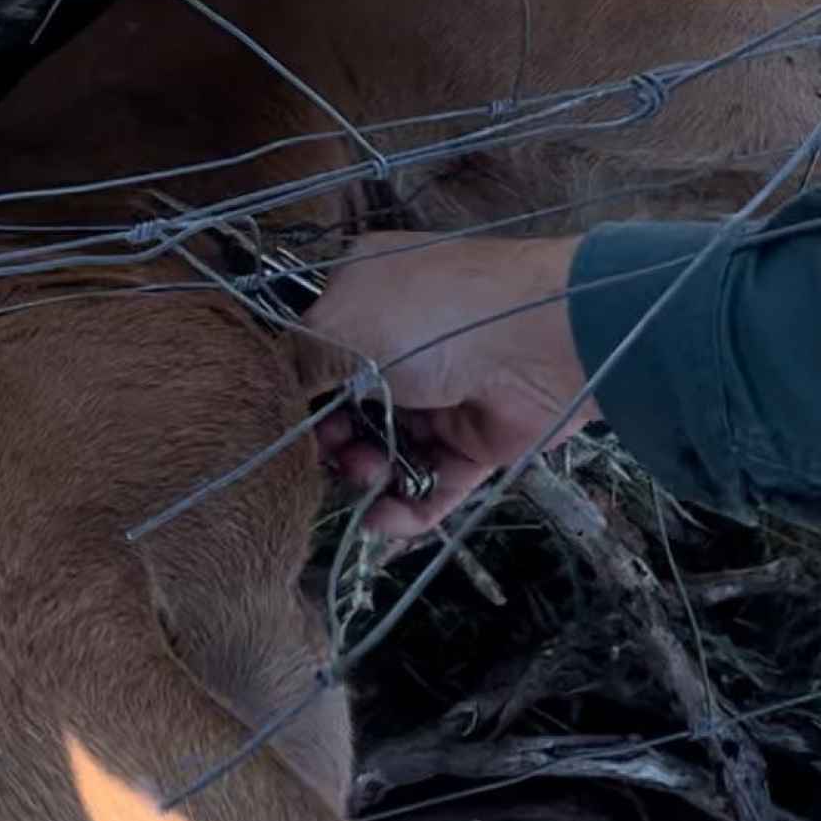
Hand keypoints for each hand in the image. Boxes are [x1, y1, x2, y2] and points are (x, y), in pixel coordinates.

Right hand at [301, 234, 597, 536]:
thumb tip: (278, 396)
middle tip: (332, 455)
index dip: (299, 394)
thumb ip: (298, 363)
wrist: (542, 337)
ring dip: (367, 473)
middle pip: (347, 408)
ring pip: (386, 449)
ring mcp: (440, 393)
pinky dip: (407, 507)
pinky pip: (431, 482)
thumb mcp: (340, 326)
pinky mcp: (475, 440)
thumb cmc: (430, 317)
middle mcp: (399, 343)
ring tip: (367, 477)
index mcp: (364, 298)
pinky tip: (381, 522)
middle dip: (331, 441)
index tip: (284, 426)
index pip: (316, 352)